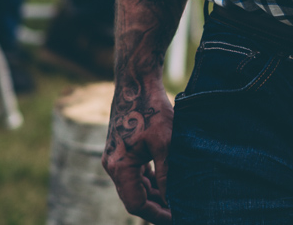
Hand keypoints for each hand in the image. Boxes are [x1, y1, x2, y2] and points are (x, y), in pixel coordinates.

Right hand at [102, 71, 174, 222]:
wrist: (136, 82)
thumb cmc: (151, 109)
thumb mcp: (165, 142)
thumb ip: (167, 173)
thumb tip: (173, 198)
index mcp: (119, 167)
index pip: (136, 204)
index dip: (156, 214)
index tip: (176, 217)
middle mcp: (112, 165)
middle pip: (134, 197)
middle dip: (156, 205)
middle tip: (180, 210)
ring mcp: (115, 157)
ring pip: (135, 185)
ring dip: (154, 193)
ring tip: (176, 198)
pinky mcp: (121, 149)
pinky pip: (134, 172)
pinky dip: (149, 179)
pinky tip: (166, 182)